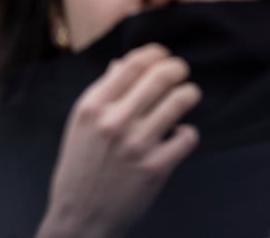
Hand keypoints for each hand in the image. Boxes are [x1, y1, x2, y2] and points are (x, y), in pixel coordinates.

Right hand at [36, 44, 200, 237]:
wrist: (81, 215)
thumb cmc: (79, 167)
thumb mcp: (80, 125)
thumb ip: (101, 94)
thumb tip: (121, 65)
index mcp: (92, 106)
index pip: (131, 65)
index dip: (153, 53)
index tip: (162, 54)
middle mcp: (114, 121)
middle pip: (158, 78)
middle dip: (176, 68)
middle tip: (182, 70)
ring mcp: (137, 144)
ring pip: (178, 102)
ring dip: (189, 94)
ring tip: (190, 93)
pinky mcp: (156, 167)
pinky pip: (186, 137)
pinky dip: (187, 133)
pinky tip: (180, 135)